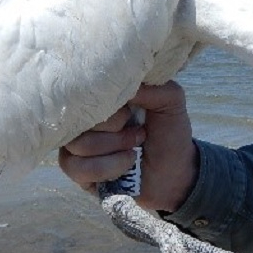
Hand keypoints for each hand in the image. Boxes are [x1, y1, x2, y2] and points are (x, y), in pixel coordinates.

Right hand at [58, 81, 197, 212]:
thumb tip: (120, 79)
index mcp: (103, 98)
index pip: (83, 92)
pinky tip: (126, 166)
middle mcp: (85, 119)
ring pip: (77, 145)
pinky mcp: (77, 172)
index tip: (130, 112)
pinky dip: (106, 168)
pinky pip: (77, 168)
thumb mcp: (170, 100)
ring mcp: (77, 146)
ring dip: (113, 150)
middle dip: (114, 131)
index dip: (107, 104)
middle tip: (139, 134)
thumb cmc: (169, 133)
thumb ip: (150, 86)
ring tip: (134, 151)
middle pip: (77, 119)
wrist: (176, 172)